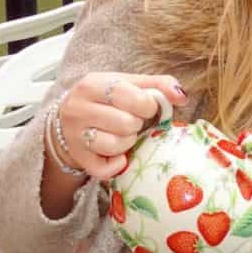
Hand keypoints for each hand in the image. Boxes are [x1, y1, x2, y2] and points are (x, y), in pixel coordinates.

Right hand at [57, 73, 186, 180]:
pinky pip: (105, 169)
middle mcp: (78, 109)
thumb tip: (182, 97)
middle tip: (131, 121)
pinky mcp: (78, 158)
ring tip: (122, 134)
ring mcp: (75, 135)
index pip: (130, 96)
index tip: (146, 107)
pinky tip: (117, 155)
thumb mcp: (129, 83)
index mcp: (93, 84)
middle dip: (137, 124)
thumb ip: (158, 85)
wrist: (70, 118)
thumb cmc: (107, 99)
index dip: (147, 105)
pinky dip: (117, 165)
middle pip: (126, 123)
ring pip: (116, 145)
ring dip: (128, 142)